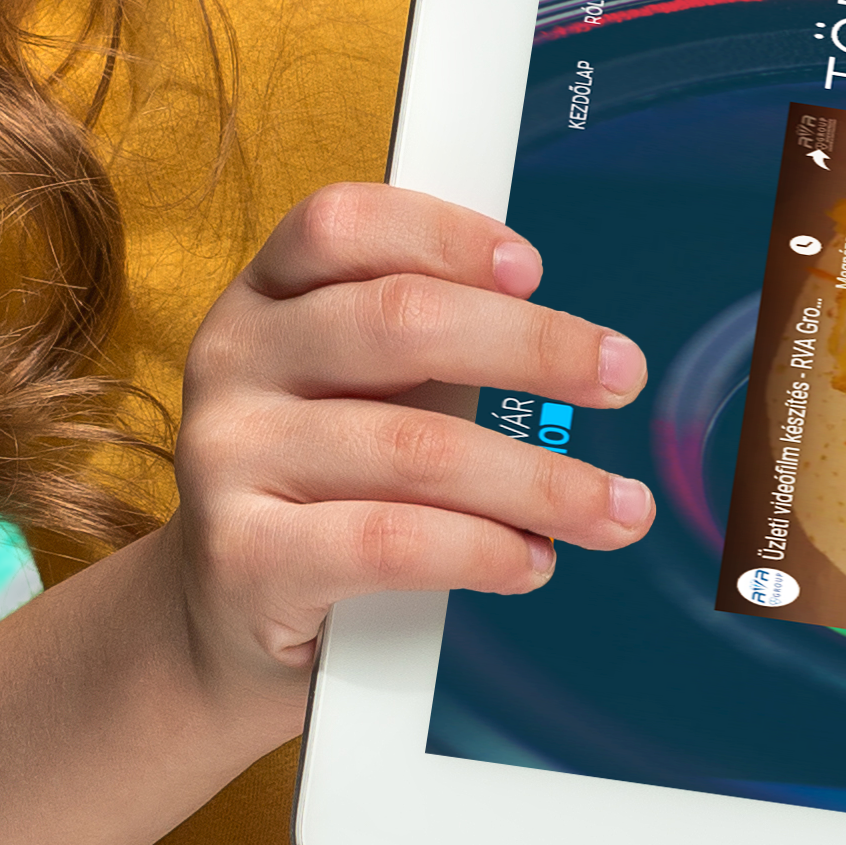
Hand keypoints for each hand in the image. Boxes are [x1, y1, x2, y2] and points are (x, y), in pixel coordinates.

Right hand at [159, 184, 650, 707]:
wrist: (223, 620)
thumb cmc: (321, 486)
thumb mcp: (361, 393)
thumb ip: (435, 347)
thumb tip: (575, 344)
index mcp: (263, 297)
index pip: (342, 225)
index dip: (445, 233)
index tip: (534, 268)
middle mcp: (233, 361)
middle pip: (398, 320)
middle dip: (533, 345)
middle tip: (622, 375)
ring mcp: (228, 458)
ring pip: (417, 447)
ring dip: (540, 482)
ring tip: (613, 509)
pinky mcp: (245, 557)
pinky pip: (393, 541)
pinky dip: (483, 549)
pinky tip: (529, 561)